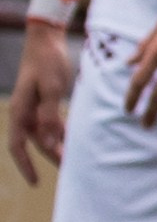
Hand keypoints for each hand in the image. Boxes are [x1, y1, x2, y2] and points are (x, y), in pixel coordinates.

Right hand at [8, 20, 73, 181]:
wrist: (46, 40)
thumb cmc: (47, 62)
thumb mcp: (51, 88)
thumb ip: (50, 114)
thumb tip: (49, 139)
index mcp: (20, 111)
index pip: (17, 145)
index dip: (25, 165)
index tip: (35, 181)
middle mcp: (24, 112)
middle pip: (35, 143)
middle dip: (49, 158)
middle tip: (68, 172)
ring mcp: (34, 107)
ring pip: (45, 135)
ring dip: (57, 146)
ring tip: (74, 160)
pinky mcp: (45, 101)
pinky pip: (52, 123)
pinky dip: (61, 133)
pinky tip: (74, 141)